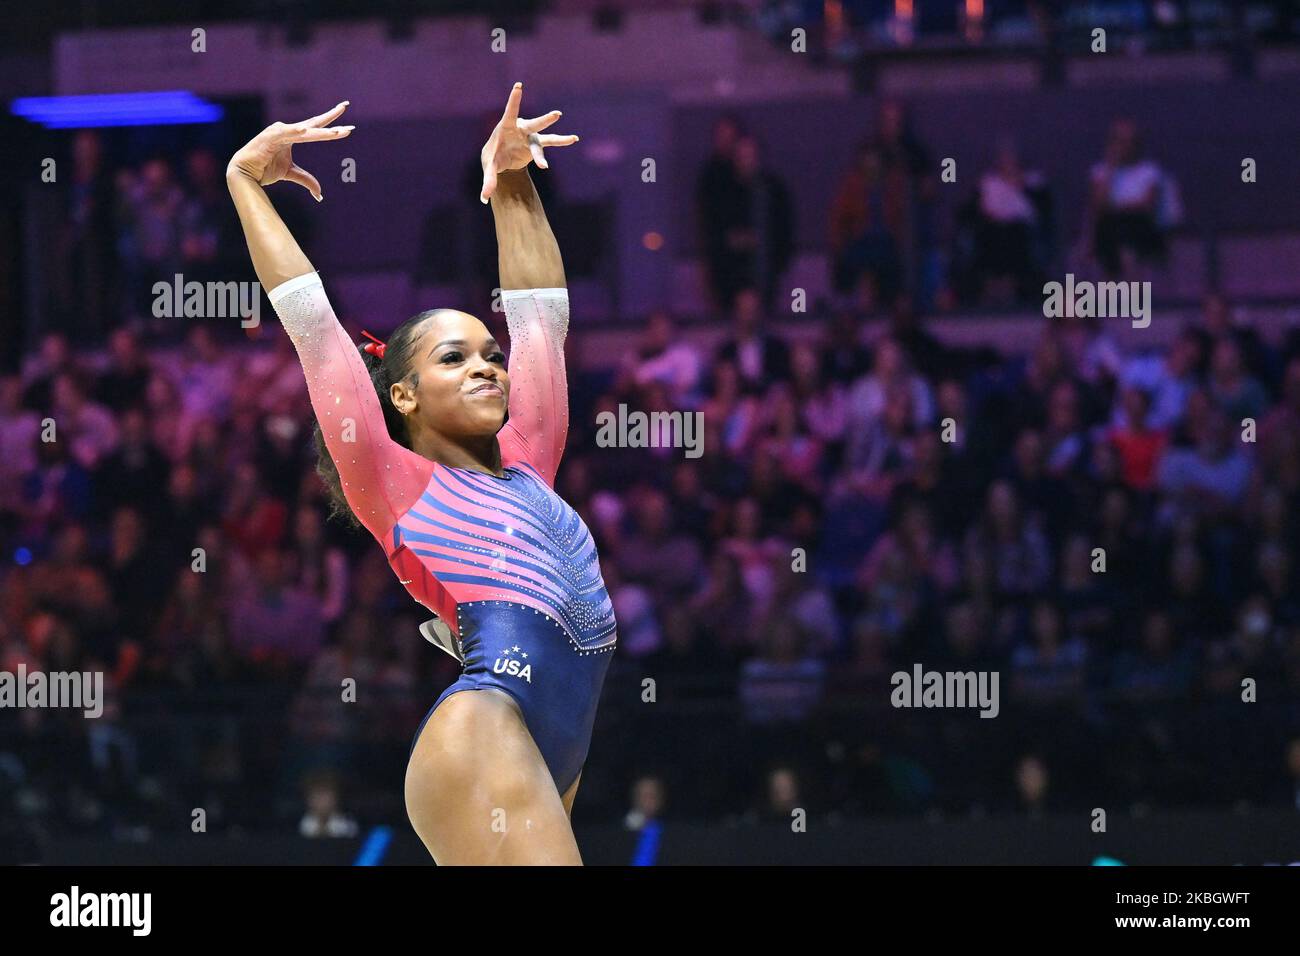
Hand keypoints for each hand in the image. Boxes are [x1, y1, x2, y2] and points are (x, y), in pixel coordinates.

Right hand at [227, 101, 353, 201]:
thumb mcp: (290, 173)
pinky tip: (303, 130)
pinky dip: (293, 131)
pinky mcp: (269, 138)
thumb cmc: (265, 169)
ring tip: (336, 133)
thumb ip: (306, 179)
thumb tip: (320, 194)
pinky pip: (283, 134)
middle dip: (331, 119)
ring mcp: (278, 132)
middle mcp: (288, 130)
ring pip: (304, 131)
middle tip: (345, 107)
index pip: (316, 126)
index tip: (346, 114)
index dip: (331, 122)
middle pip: (313, 125)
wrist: (245, 173)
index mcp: (294, 135)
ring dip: (320, 132)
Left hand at [479, 82, 578, 203]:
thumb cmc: (493, 156)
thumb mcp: (489, 166)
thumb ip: (488, 180)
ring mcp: (530, 136)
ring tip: (573, 139)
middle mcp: (521, 128)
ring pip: (544, 138)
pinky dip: (562, 143)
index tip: (518, 86)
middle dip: (544, 121)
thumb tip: (484, 198)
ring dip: (558, 139)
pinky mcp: (536, 144)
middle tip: (557, 115)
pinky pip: (551, 144)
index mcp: (506, 127)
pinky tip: (574, 139)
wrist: (501, 158)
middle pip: (533, 125)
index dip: (514, 100)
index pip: (510, 112)